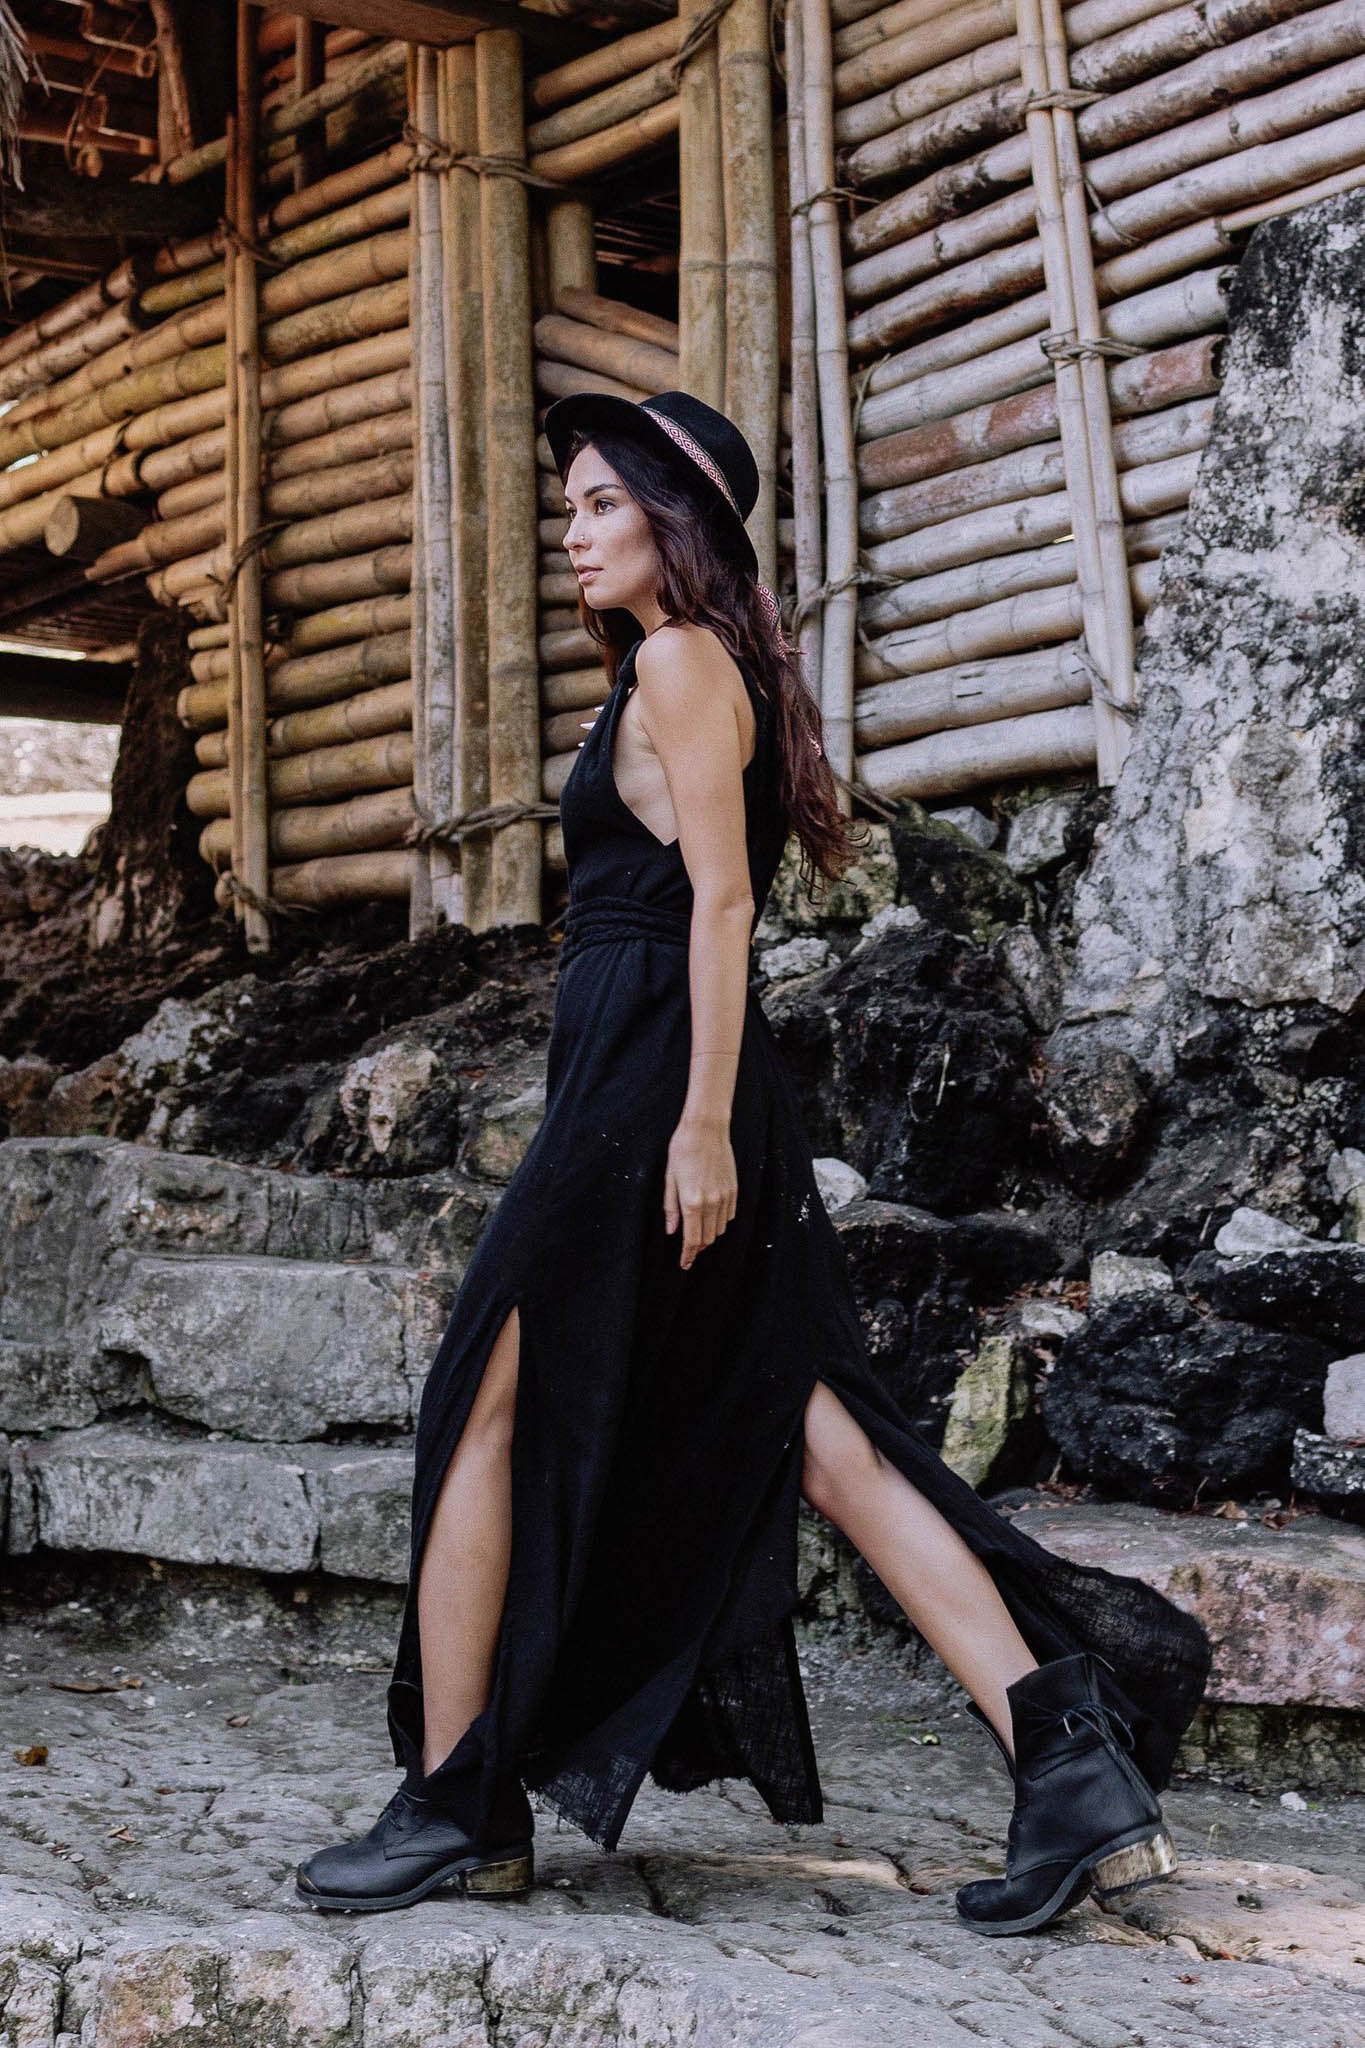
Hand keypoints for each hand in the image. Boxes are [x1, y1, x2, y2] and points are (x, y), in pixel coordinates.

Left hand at [664, 1118, 737, 1269]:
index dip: (688, 1255)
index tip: (684, 1263)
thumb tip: (672, 1231)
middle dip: (698, 1247)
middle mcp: (711, 1203)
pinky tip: (710, 1214)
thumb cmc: (682, 1150)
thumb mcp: (670, 1179)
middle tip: (688, 1248)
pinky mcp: (734, 1190)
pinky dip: (720, 1221)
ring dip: (709, 1234)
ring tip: (698, 1229)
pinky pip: (729, 1215)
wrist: (706, 1129)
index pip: (692, 1240)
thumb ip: (671, 1208)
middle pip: (707, 1238)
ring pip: (720, 1229)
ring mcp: (725, 1196)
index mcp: (692, 1202)